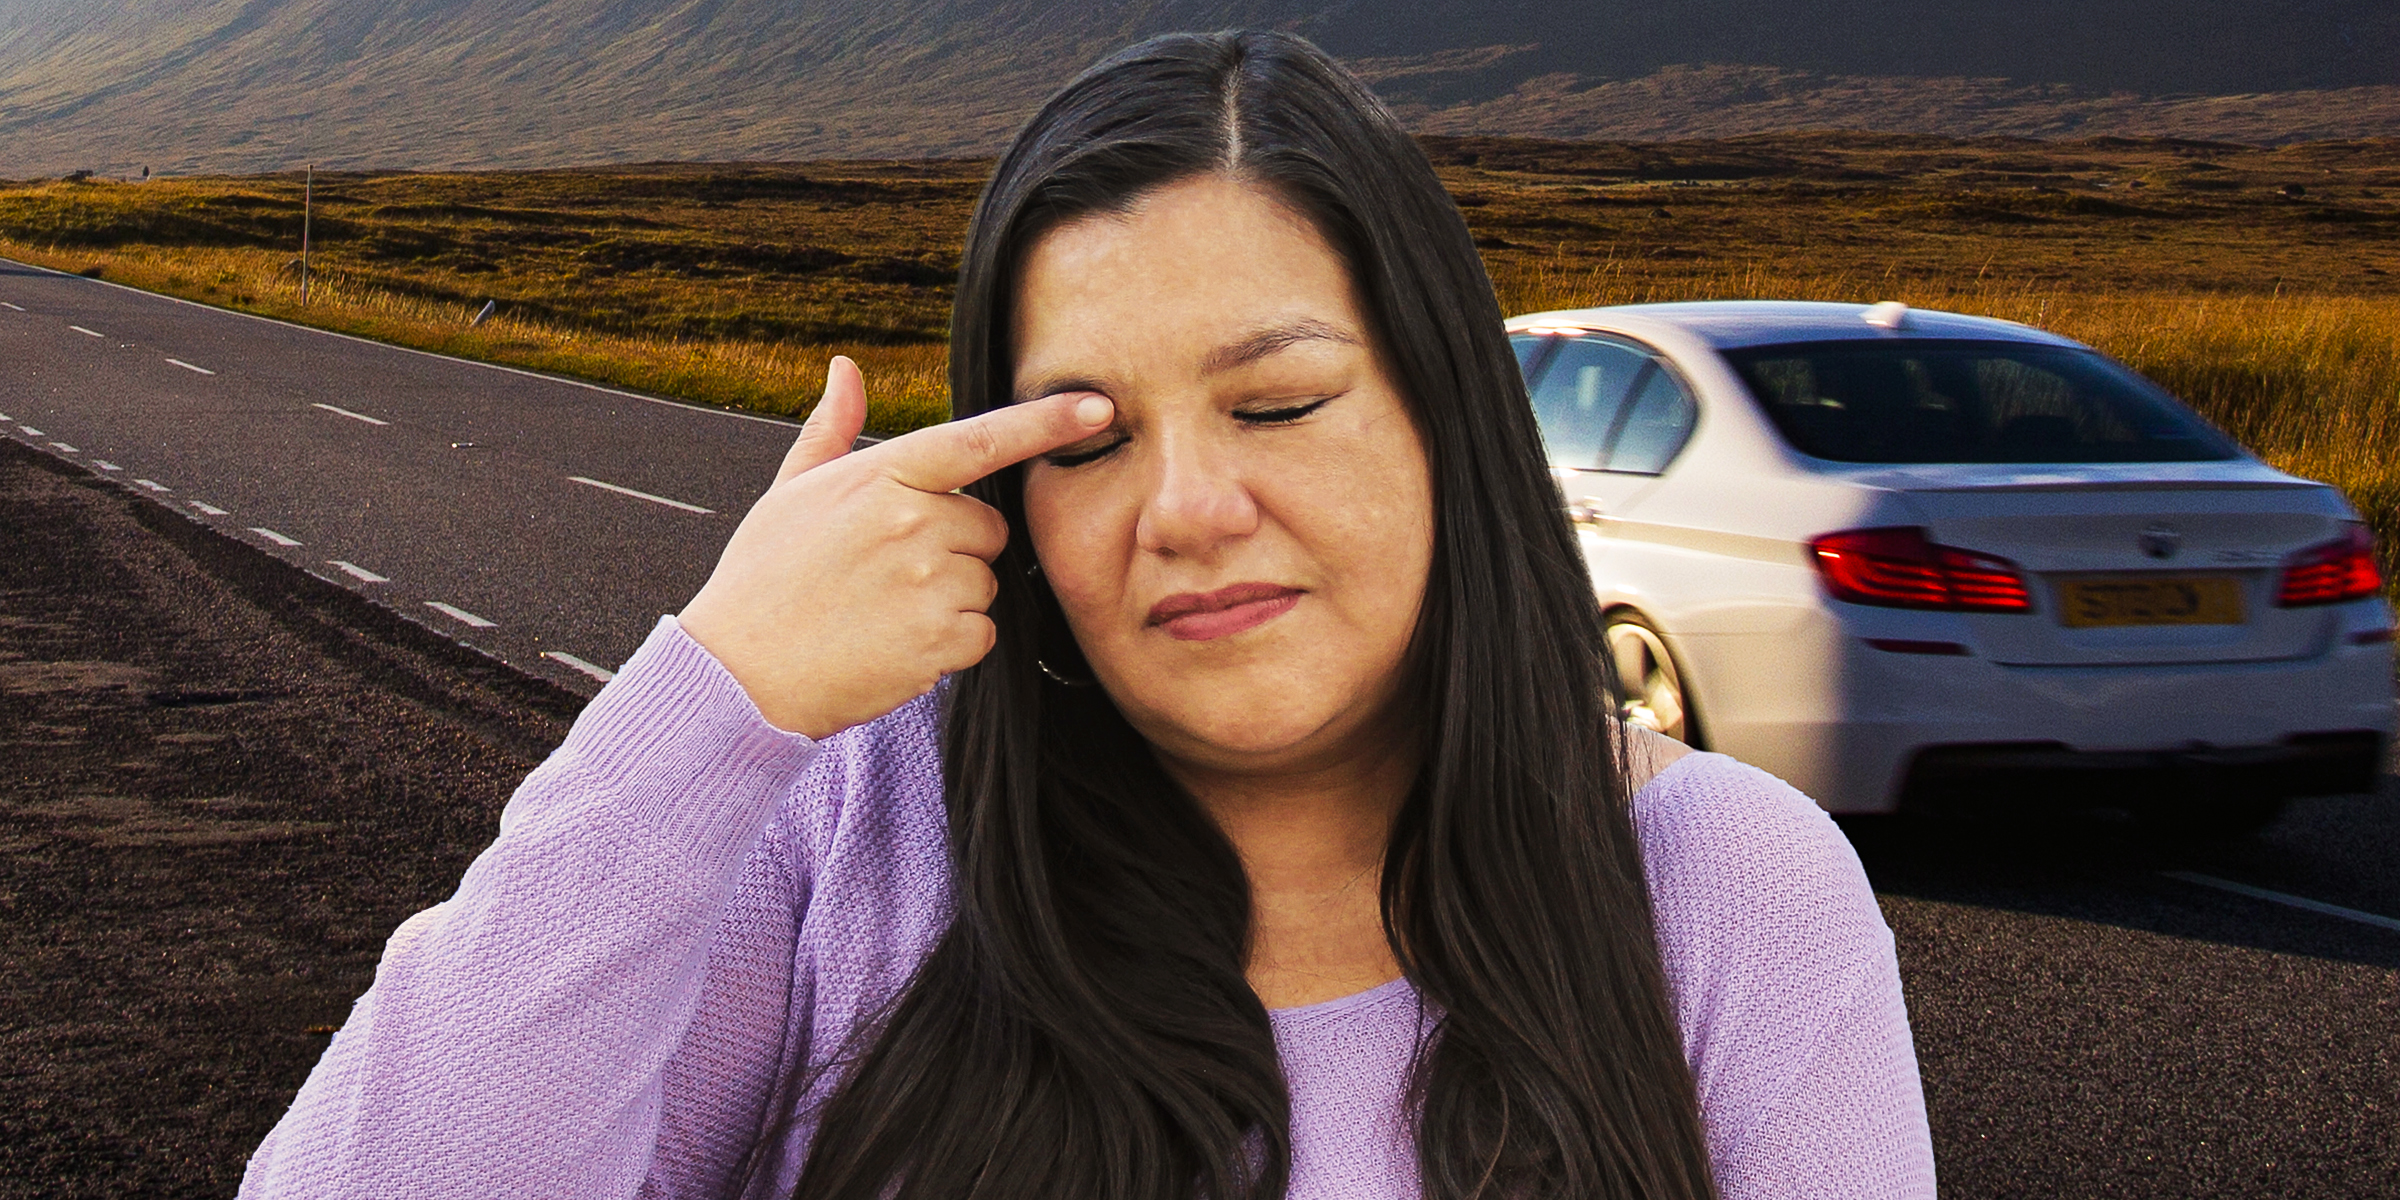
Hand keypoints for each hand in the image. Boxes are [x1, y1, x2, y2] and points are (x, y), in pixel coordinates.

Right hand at [678, 357, 1112, 737]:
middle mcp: (915, 520)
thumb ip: (832, 428)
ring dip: (951, 600)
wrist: (740, 672)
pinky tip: (895, 645)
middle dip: (956, 549)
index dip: (1047, 422)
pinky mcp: (943, 639)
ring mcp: (932, 581)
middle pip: (988, 529)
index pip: (981, 441)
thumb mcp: (791, 491)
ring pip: (985, 584)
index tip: (1100, 405)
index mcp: (883, 474)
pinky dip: (951, 645)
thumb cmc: (764, 577)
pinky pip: (982, 633)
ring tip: (882, 612)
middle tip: (889, 573)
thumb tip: (846, 368)